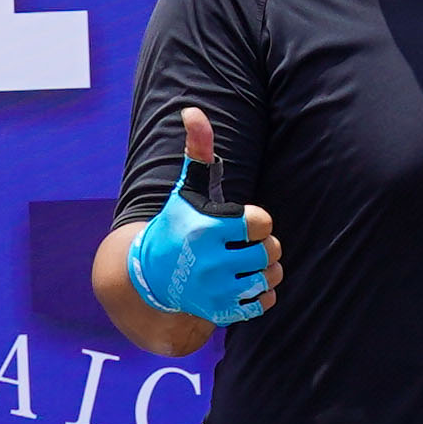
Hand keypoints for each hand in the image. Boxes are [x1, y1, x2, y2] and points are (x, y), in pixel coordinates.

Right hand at [128, 106, 278, 323]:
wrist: (152, 275)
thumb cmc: (177, 225)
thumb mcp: (187, 190)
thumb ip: (198, 152)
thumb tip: (193, 111)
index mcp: (207, 229)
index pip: (262, 223)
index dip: (256, 221)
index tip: (241, 223)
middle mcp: (211, 262)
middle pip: (270, 251)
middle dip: (263, 246)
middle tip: (245, 245)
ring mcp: (216, 290)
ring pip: (270, 277)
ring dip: (265, 269)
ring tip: (247, 264)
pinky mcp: (221, 312)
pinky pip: (263, 303)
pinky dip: (261, 294)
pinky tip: (244, 284)